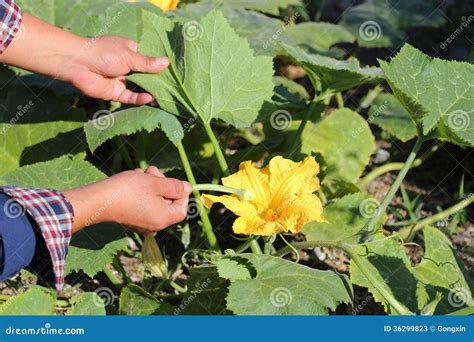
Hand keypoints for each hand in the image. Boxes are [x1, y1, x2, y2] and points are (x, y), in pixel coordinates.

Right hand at [64, 166, 191, 233]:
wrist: (97, 200)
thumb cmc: (128, 190)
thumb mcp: (155, 183)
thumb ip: (174, 186)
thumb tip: (188, 188)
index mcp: (163, 219)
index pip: (182, 207)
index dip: (180, 192)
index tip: (170, 178)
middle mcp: (154, 225)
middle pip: (168, 203)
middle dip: (162, 183)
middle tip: (152, 170)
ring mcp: (142, 223)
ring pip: (154, 200)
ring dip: (150, 184)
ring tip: (140, 172)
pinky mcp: (131, 219)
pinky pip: (143, 204)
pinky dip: (141, 191)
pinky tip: (133, 179)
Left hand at [70, 36, 168, 104]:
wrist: (79, 64)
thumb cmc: (104, 53)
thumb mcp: (129, 56)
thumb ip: (147, 63)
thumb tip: (166, 62)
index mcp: (129, 51)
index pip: (148, 59)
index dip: (158, 65)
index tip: (173, 71)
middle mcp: (127, 66)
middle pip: (146, 75)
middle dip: (157, 81)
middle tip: (174, 87)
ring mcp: (122, 80)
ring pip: (140, 88)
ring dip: (151, 92)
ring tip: (166, 97)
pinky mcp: (116, 93)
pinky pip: (131, 97)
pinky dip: (140, 99)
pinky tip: (150, 99)